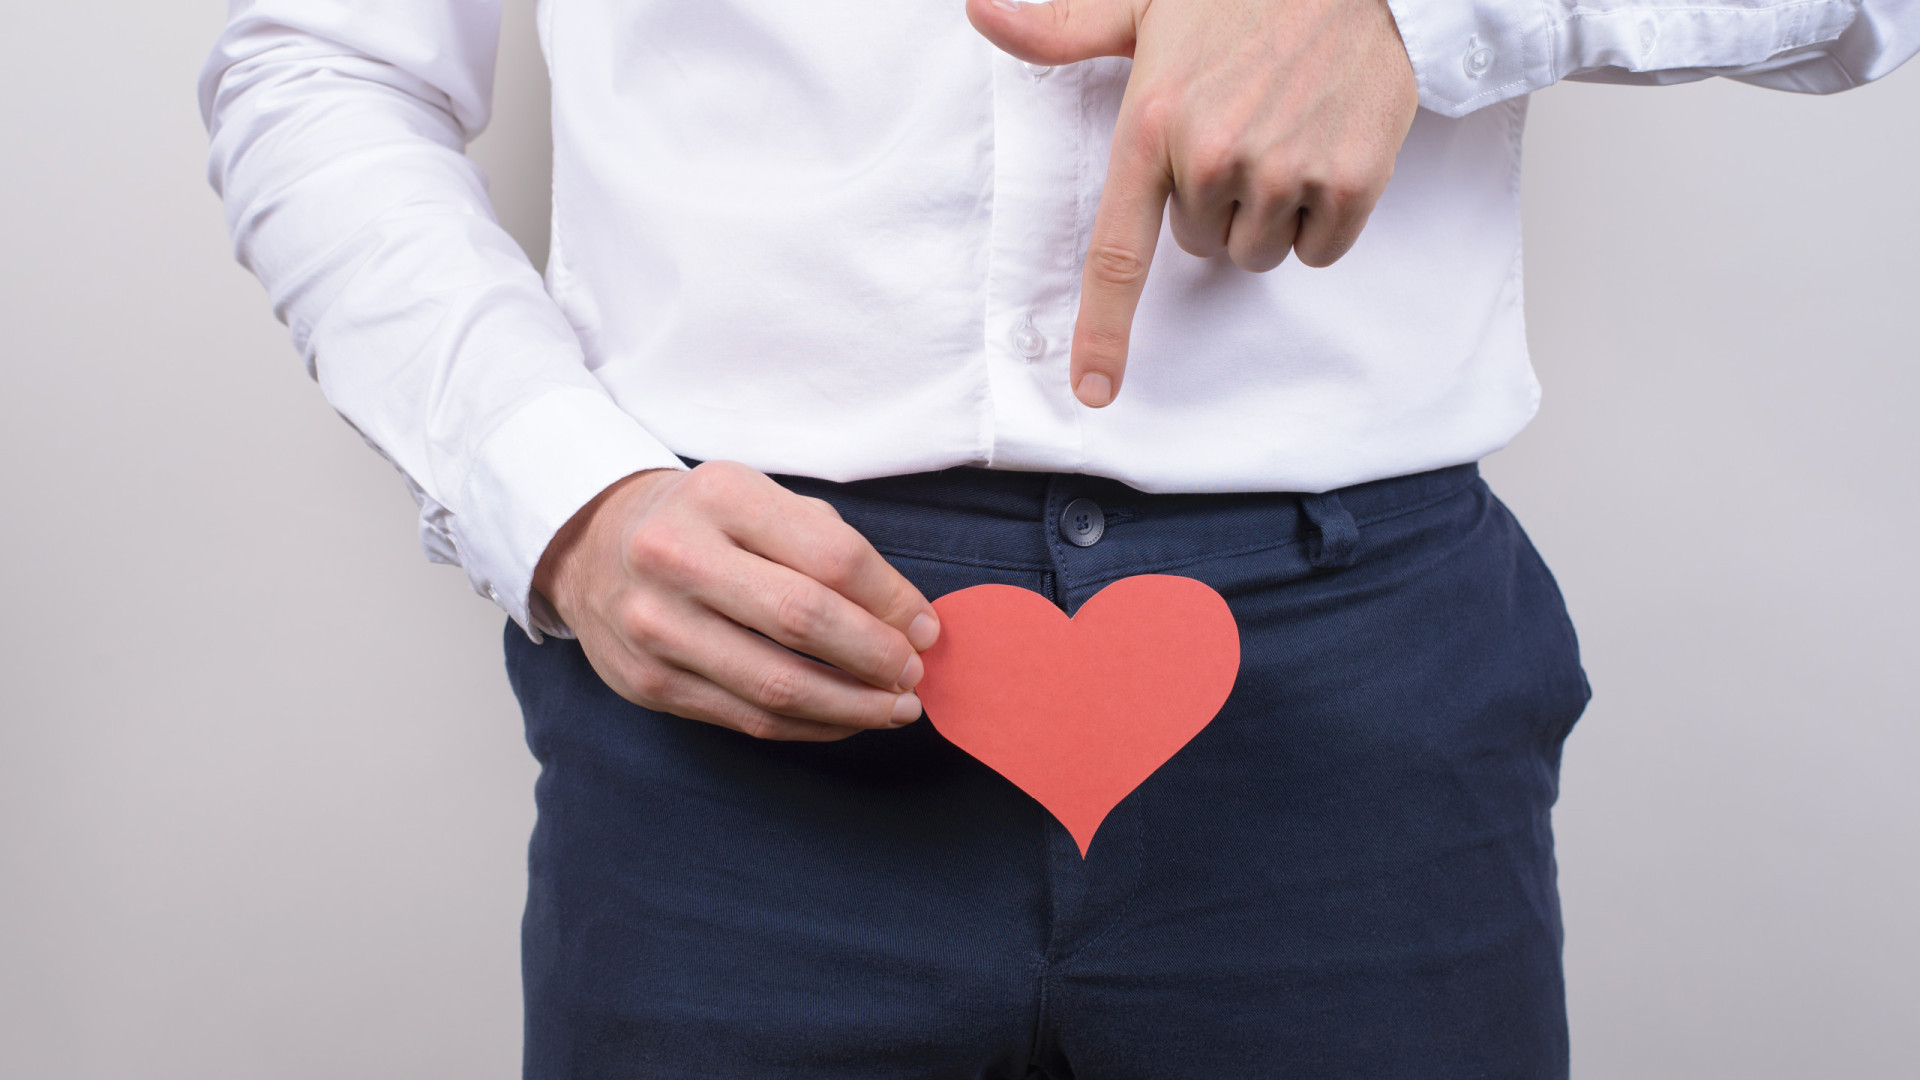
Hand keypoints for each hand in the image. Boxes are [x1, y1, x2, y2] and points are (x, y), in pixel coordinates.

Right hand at [533, 462, 941, 740]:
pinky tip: (844, 718)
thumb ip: (831, 548)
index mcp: (720, 496)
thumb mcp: (760, 500)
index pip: (832, 557)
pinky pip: (748, 718)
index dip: (893, 601)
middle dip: (877, 656)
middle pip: (805, 621)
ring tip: (895, 708)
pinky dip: (810, 725)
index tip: (927, 628)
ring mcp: (655, 626)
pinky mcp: (648, 683)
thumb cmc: (703, 523)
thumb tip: (908, 622)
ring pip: (777, 685)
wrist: (593, 544)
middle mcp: (676, 557)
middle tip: (915, 674)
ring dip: (853, 706)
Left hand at [967, 0, 1419, 406]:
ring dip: (1268, 212)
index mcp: (1152, 124)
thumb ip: (1062, 29)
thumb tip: (980, 12)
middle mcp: (1213, 157)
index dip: (1104, 332)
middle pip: (1199, 246)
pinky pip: (1319, 250)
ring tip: (1284, 131)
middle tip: (1240, 127)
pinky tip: (1324, 146)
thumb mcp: (1142, 2)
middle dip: (1214, 204)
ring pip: (1257, 253)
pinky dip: (1323, 216)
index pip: (1118, 254)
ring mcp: (1285, 171)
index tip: (1094, 390)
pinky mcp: (1351, 181)